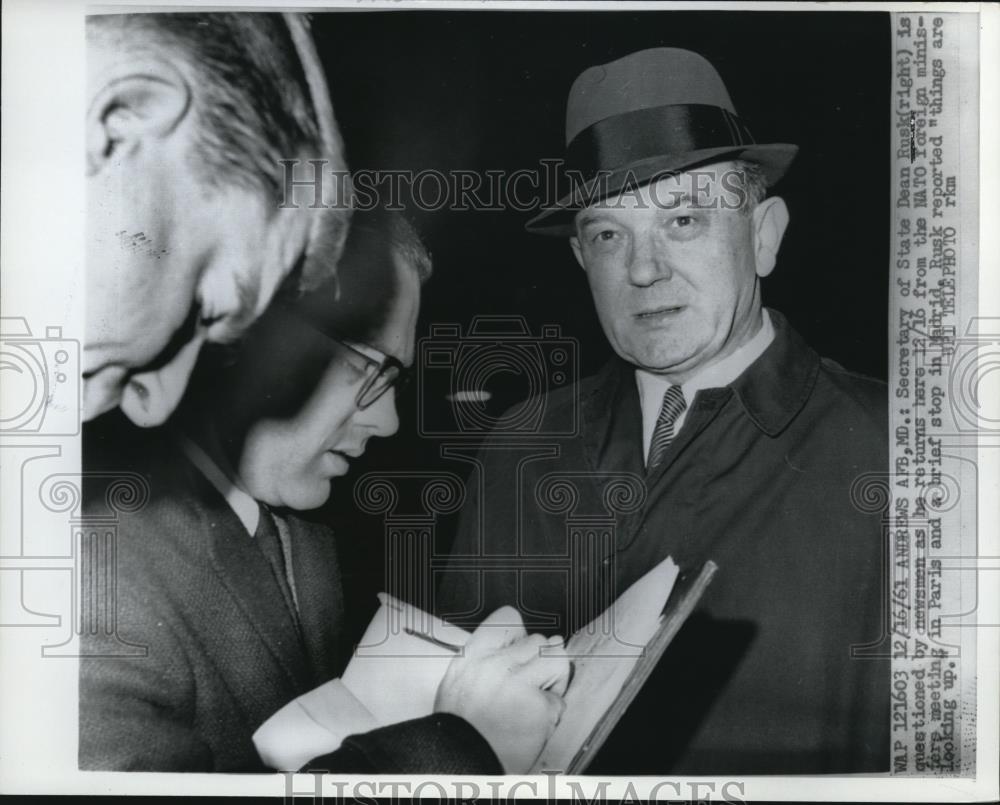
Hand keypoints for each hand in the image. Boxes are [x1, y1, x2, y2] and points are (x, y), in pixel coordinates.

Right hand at [434, 606, 569, 772]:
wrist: (459, 762)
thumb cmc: (461, 727)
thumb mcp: (459, 681)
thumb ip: (490, 660)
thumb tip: (534, 644)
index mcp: (473, 655)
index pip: (508, 619)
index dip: (521, 634)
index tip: (522, 650)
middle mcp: (495, 663)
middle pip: (538, 640)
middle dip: (541, 661)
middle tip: (528, 685)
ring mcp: (517, 683)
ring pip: (557, 660)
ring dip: (554, 680)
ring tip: (537, 698)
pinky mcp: (537, 706)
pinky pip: (558, 701)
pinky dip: (550, 714)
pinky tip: (533, 724)